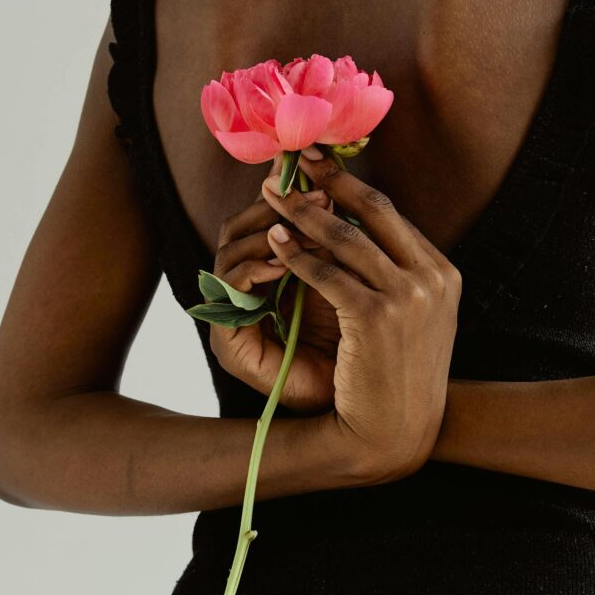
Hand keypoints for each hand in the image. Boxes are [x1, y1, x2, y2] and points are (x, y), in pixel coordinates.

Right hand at [207, 154, 343, 415]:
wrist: (365, 422)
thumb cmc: (368, 356)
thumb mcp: (358, 292)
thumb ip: (343, 251)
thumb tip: (347, 192)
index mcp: (271, 279)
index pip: (262, 219)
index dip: (288, 193)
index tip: (319, 172)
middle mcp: (244, 295)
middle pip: (238, 226)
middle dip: (279, 207)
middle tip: (315, 198)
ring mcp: (232, 318)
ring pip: (229, 248)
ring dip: (267, 233)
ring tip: (300, 228)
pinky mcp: (227, 342)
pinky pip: (230, 287)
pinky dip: (255, 268)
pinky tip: (283, 263)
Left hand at [260, 152, 461, 482]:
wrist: (395, 433)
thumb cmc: (395, 377)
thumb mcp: (411, 319)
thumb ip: (395, 276)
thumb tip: (355, 232)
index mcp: (442, 274)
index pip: (392, 217)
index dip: (351, 188)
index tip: (322, 168)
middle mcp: (431, 279)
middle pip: (374, 211)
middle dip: (329, 182)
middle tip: (296, 160)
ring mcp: (408, 296)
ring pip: (346, 239)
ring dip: (303, 214)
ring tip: (273, 197)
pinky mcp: (376, 317)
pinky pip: (327, 274)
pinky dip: (298, 256)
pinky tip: (276, 244)